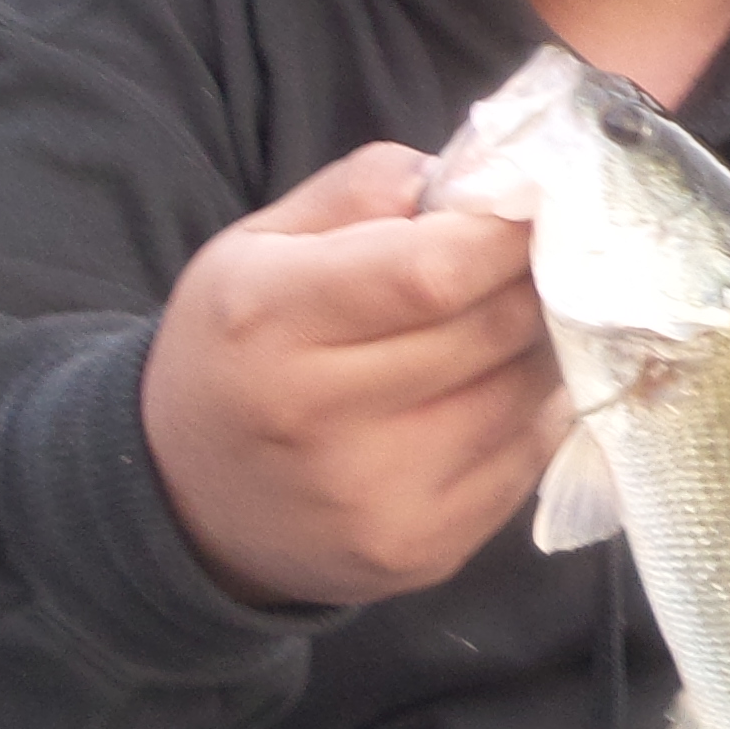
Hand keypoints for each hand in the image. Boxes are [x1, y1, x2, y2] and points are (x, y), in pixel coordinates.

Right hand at [141, 142, 570, 606]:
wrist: (187, 502)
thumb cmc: (237, 349)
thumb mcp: (259, 245)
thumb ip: (364, 191)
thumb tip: (484, 176)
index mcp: (267, 319)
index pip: (430, 272)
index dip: (503, 235)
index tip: (535, 207)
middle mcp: (316, 417)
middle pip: (490, 332)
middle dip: (533, 283)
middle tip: (542, 259)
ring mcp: (373, 499)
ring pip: (522, 396)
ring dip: (540, 348)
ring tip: (518, 324)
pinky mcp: (418, 552)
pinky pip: (525, 463)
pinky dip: (534, 415)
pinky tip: (505, 390)